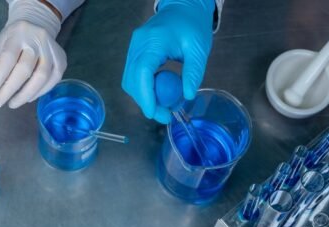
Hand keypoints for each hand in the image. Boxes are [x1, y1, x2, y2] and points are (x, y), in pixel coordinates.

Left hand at [0, 0, 65, 109]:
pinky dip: (39, 92)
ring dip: (25, 95)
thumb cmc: (14, 40)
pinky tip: (28, 97)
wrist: (36, 25)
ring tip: (12, 103)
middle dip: (9, 90)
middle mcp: (37, 39)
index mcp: (18, 34)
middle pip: (24, 69)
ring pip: (41, 77)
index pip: (7, 58)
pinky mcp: (62, 60)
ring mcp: (52, 50)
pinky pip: (52, 80)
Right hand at [121, 0, 213, 123]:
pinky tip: (158, 91)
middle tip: (165, 115)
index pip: (142, 72)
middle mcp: (138, 43)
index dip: (145, 96)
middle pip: (132, 79)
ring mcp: (134, 47)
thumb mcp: (199, 49)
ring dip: (143, 96)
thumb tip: (187, 96)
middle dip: (145, 101)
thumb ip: (194, 72)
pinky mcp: (135, 51)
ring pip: (129, 80)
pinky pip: (133, 74)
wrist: (183, 7)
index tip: (154, 113)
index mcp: (154, 40)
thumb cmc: (193, 25)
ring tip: (163, 105)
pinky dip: (143, 87)